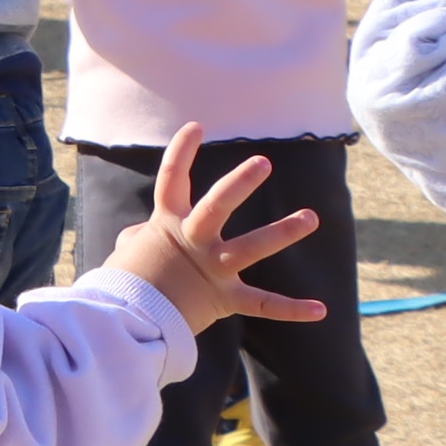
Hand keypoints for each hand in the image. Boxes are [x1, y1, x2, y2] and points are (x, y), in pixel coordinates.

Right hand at [90, 125, 329, 338]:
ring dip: (283, 231)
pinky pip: (263, 304)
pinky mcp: (225, 300)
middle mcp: (193, 241)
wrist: (126, 319)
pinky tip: (321, 309)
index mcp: (166, 225)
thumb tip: (141, 235)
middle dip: (241, 182)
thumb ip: (138, 237)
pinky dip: (292, 308)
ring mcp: (212, 269)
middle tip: (263, 163)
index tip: (196, 127)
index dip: (181, 151)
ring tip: (310, 217)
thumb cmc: (123, 283)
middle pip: (218, 205)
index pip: (172, 179)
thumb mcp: (126, 252)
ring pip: (253, 246)